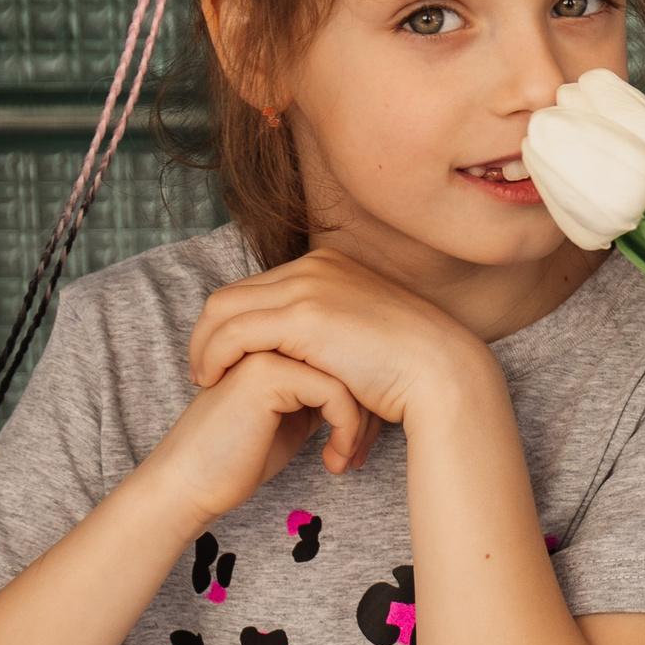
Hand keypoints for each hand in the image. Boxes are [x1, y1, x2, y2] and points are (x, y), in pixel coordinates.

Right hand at [142, 350, 375, 530]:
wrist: (189, 485)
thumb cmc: (238, 458)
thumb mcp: (292, 417)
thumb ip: (320, 391)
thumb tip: (366, 387)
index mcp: (272, 340)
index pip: (339, 353)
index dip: (362, 396)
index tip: (362, 440)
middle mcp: (267, 334)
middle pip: (347, 357)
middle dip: (368, 407)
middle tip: (362, 451)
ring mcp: (264, 347)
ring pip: (347, 373)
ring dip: (358, 422)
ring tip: (347, 458)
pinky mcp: (266, 372)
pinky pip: (334, 392)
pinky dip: (345, 429)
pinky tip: (333, 461)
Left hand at [187, 250, 498, 437]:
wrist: (442, 371)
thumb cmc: (411, 367)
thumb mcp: (365, 335)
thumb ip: (332, 332)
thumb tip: (314, 354)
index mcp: (330, 265)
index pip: (257, 287)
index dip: (231, 323)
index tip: (224, 358)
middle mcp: (315, 266)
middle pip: (232, 293)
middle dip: (207, 334)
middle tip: (203, 371)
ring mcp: (308, 286)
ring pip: (223, 310)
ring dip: (203, 346)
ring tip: (204, 379)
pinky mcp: (302, 316)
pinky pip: (233, 332)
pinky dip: (213, 355)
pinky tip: (213, 380)